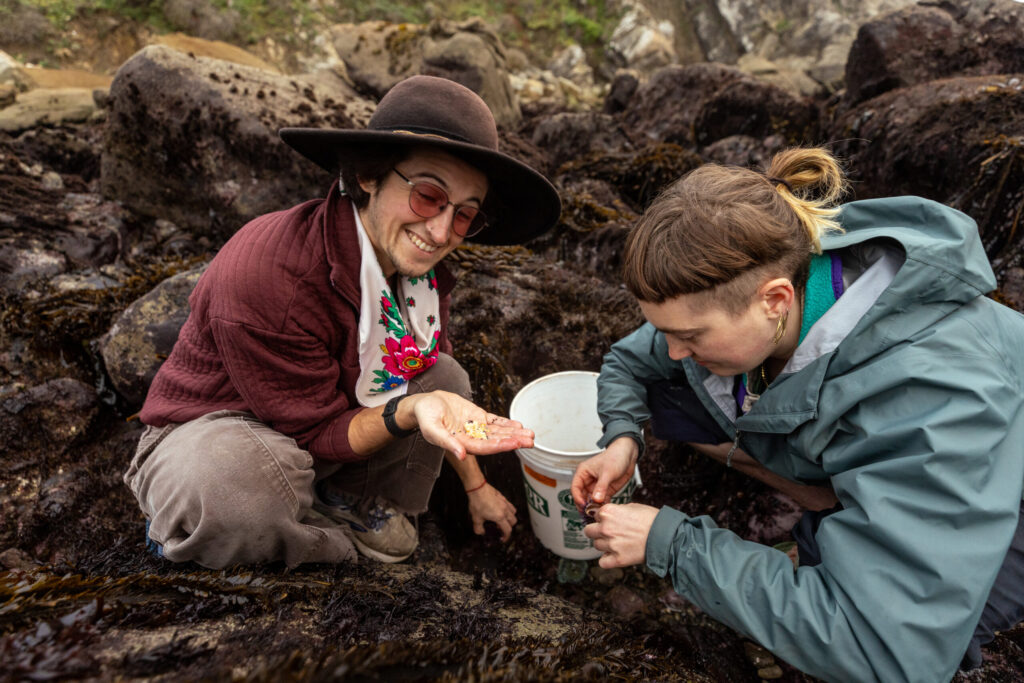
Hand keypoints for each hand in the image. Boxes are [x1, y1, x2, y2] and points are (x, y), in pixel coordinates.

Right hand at [407, 391, 533, 459]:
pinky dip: (506, 423)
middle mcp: (471, 438)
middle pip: (495, 441)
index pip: (484, 447)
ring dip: (514, 433)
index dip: (500, 445)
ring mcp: (476, 428)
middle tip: (530, 441)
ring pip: (498, 432)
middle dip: (513, 441)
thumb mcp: (432, 428)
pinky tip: (519, 425)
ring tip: (530, 435)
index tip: (515, 444)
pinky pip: (494, 421)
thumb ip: (446, 442)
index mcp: (461, 444)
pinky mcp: (477, 417)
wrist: (424, 404)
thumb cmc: (425, 417)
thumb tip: (461, 455)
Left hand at [466, 483, 517, 541]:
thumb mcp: (476, 518)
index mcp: (499, 517)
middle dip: (509, 527)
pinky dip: (508, 509)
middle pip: (513, 522)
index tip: (503, 539)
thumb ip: (479, 528)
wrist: (477, 488)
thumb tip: (481, 532)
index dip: (506, 537)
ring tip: (502, 519)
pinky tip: (500, 509)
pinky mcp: (503, 497)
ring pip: (514, 513)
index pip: (508, 530)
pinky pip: (510, 505)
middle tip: (501, 529)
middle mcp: (505, 510)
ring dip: (510, 518)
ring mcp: (505, 503)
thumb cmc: (477, 502)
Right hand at [571, 436, 638, 507]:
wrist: (628, 455)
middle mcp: (588, 480)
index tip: (583, 505)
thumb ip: (601, 487)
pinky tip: (604, 510)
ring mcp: (597, 486)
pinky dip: (602, 506)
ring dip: (593, 507)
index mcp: (584, 472)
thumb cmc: (615, 456)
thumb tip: (595, 499)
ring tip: (597, 513)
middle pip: (582, 496)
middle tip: (589, 513)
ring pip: (591, 500)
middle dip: (585, 505)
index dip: (578, 498)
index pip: (575, 487)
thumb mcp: (607, 472)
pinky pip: (601, 501)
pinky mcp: (605, 490)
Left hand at [583, 502, 658, 568]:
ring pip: (596, 546)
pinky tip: (615, 555)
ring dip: (604, 545)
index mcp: (608, 512)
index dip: (603, 518)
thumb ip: (617, 510)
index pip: (595, 515)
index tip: (610, 521)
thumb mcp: (632, 506)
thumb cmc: (652, 519)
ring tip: (618, 543)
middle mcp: (605, 528)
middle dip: (597, 532)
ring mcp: (610, 544)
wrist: (665, 535)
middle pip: (589, 531)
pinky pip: (602, 562)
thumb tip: (609, 514)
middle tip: (610, 533)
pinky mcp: (617, 559)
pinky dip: (607, 560)